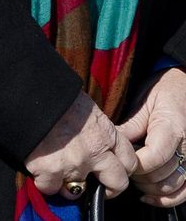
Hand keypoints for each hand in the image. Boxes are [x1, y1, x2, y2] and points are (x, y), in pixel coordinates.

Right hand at [25, 91, 137, 199]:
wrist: (26, 94)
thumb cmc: (55, 96)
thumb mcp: (86, 109)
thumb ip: (95, 129)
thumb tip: (95, 140)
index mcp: (106, 134)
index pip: (130, 161)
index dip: (122, 168)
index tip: (111, 170)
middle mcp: (95, 152)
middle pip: (117, 183)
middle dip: (108, 189)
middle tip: (95, 186)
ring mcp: (73, 164)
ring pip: (78, 191)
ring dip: (68, 186)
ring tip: (58, 174)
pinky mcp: (49, 170)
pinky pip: (50, 188)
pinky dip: (44, 182)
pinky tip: (38, 170)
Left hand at [118, 68, 185, 206]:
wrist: (184, 88)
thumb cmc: (163, 93)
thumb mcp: (143, 104)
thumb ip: (129, 128)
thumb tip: (108, 145)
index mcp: (173, 128)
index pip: (153, 158)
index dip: (134, 165)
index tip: (119, 160)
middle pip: (160, 175)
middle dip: (137, 176)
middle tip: (122, 167)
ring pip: (171, 186)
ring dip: (149, 188)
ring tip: (133, 177)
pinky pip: (184, 191)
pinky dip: (166, 199)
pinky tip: (148, 196)